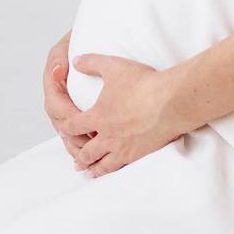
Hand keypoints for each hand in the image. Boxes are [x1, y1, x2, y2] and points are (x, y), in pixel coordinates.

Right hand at [42, 30, 96, 163]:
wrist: (98, 36)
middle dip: (72, 134)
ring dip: (75, 143)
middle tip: (88, 141)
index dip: (66, 113)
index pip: (55, 103)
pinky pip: (75, 132)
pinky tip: (91, 155)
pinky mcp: (77, 111)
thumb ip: (62, 56)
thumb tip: (58, 72)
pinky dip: (81, 144)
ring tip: (88, 153)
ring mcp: (66, 103)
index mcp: (54, 79)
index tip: (80, 119)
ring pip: (65, 131)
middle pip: (59, 122)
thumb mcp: (72, 42)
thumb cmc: (85, 38)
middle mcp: (58, 94)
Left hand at [63, 53, 186, 177]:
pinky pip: (123, 167)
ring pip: (104, 164)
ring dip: (95, 168)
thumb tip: (76, 60)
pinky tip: (117, 170)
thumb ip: (92, 63)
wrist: (170, 102)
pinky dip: (115, 171)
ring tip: (91, 172)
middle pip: (87, 151)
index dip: (66, 128)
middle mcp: (107, 136)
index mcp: (97, 117)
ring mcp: (123, 148)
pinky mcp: (139, 154)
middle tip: (76, 162)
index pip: (73, 126)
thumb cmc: (143, 84)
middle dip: (80, 156)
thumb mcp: (113, 66)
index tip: (64, 130)